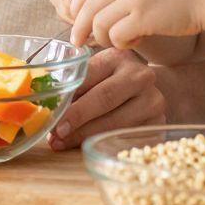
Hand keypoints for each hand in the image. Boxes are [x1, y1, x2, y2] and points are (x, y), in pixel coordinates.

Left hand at [48, 47, 164, 148]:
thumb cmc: (112, 83)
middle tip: (56, 133)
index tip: (51, 115)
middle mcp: (140, 76)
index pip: (90, 75)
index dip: (69, 96)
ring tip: (62, 142)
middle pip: (105, 98)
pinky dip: (103, 143)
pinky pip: (127, 137)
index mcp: (118, 58)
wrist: (152, 92)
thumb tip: (46, 107)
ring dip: (85, 135)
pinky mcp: (158, 123)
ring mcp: (153, 100)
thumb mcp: (96, 74)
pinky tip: (85, 147)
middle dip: (77, 118)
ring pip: (116, 121)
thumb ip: (74, 84)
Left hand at [68, 0, 204, 50]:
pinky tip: (136, 41)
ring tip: (121, 41)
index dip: (76, 12)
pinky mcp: (144, 18)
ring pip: (98, 24)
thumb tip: (95, 10)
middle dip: (79, 29)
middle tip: (80, 44)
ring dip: (105, 39)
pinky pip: (117, 36)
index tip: (78, 27)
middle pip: (85, 9)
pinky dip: (121, 44)